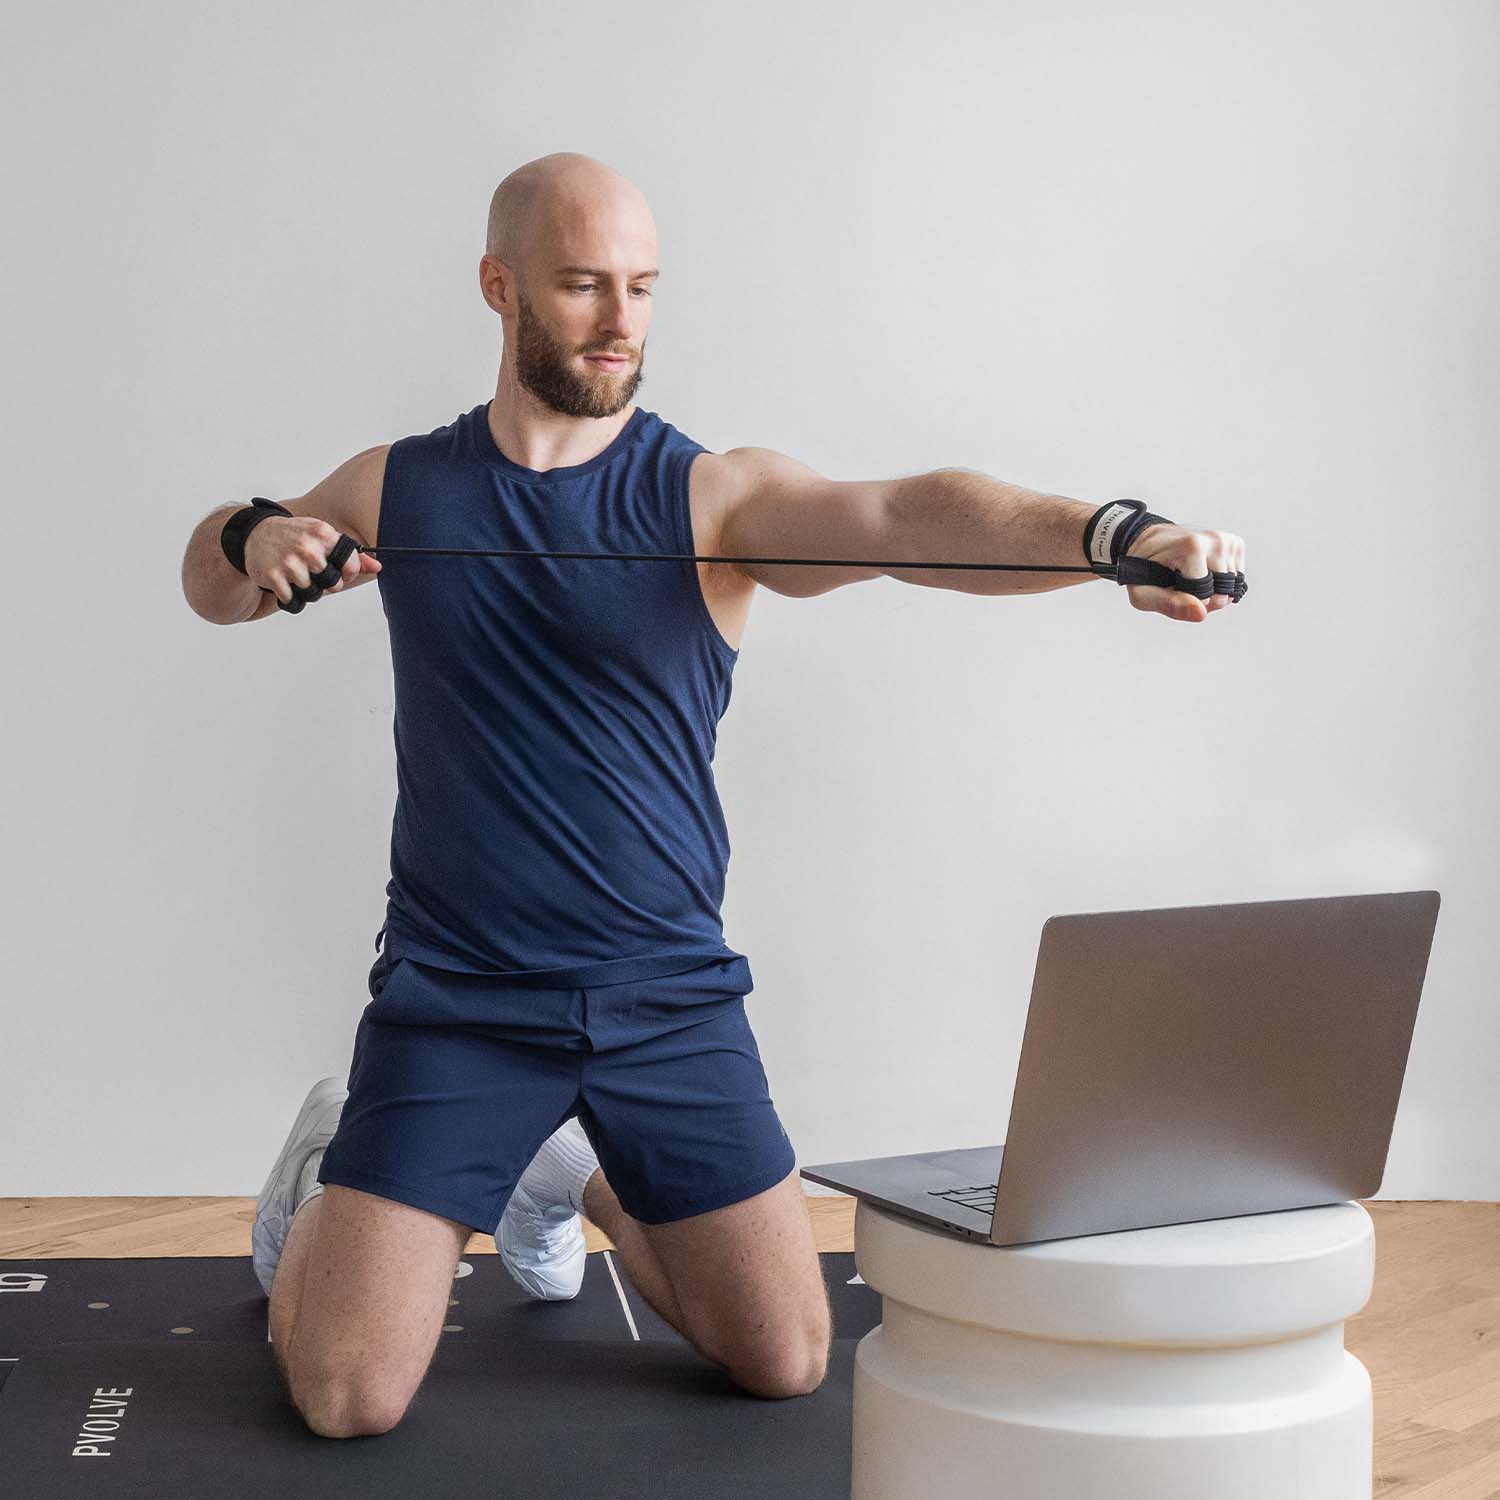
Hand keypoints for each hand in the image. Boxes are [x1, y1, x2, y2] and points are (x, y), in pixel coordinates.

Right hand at [244, 516, 379, 608]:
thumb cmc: (296, 537)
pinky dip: (291, 598)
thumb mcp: (322, 537)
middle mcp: (306, 546)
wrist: (256, 534)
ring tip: (298, 577)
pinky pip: (293, 600)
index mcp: (323, 534)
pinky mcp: (273, 576)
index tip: (339, 570)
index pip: (350, 564)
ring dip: (307, 591)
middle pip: (333, 583)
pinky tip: (285, 583)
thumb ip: (350, 554)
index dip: (348, 573)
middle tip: (315, 575)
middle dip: (327, 584)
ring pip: (313, 594)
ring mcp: (288, 562)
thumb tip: (378, 568)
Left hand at [1122, 522, 1245, 622]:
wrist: (1149, 541)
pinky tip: (1203, 573)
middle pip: (1222, 595)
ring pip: (1232, 589)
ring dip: (1212, 592)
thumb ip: (1170, 605)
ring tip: (1190, 578)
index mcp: (1193, 546)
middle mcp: (1215, 539)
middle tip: (1179, 586)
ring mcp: (1227, 540)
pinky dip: (1221, 583)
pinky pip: (1237, 579)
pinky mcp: (1235, 544)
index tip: (1169, 589)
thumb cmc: (1144, 568)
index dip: (1187, 602)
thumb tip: (1201, 613)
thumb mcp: (1143, 592)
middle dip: (1203, 600)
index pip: (1206, 597)